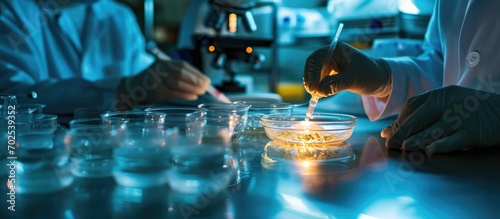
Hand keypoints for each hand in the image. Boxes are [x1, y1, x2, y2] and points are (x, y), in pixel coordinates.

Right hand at [116, 60, 210, 108]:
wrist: (133, 88)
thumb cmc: (153, 82)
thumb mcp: (164, 73)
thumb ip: (178, 75)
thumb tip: (200, 82)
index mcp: (164, 62)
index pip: (183, 65)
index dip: (196, 72)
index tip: (206, 79)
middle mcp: (160, 68)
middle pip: (181, 73)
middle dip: (196, 80)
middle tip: (206, 87)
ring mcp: (156, 79)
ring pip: (177, 83)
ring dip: (192, 88)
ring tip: (201, 92)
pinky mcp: (155, 90)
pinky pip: (173, 92)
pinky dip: (185, 95)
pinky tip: (193, 97)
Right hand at [303, 41, 391, 97]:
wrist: (381, 80)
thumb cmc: (370, 74)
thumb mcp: (353, 79)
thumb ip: (336, 84)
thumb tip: (320, 91)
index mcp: (337, 50)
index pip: (317, 59)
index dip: (312, 73)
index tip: (312, 87)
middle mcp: (331, 55)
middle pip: (313, 65)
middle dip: (311, 78)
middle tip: (312, 92)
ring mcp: (330, 64)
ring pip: (314, 73)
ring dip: (313, 84)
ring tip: (316, 94)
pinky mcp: (331, 73)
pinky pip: (320, 79)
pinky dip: (318, 87)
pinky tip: (319, 93)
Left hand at [381, 85, 499, 152]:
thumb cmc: (470, 110)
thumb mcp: (447, 105)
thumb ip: (420, 116)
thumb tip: (388, 132)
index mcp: (440, 94)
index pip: (412, 106)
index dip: (399, 120)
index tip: (389, 134)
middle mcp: (449, 103)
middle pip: (419, 118)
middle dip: (401, 132)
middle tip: (390, 145)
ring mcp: (462, 116)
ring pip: (434, 129)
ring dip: (416, 139)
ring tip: (404, 147)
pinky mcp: (473, 131)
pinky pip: (454, 139)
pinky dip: (442, 145)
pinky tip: (430, 150)